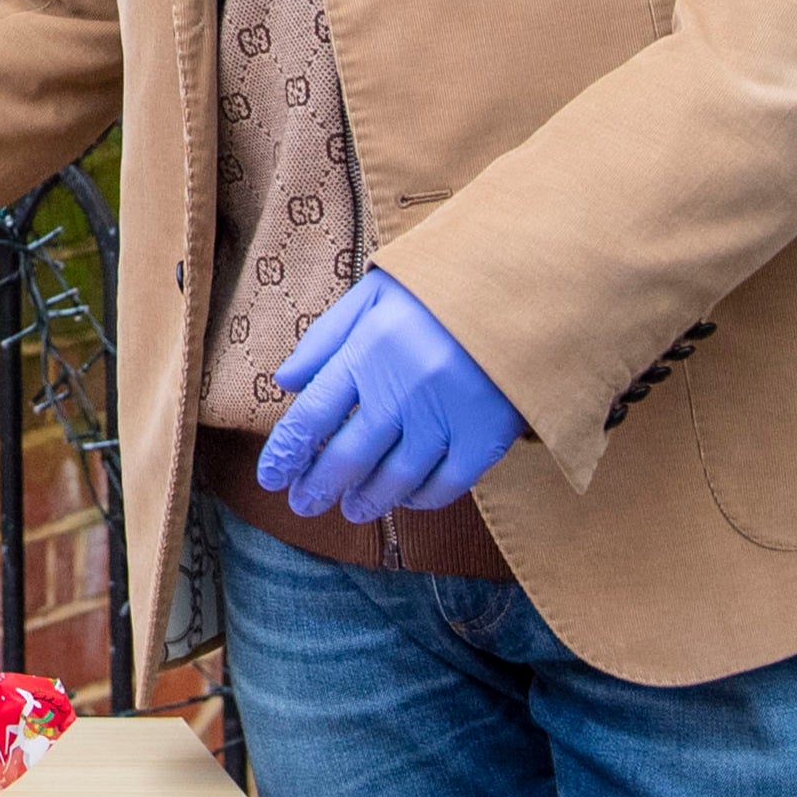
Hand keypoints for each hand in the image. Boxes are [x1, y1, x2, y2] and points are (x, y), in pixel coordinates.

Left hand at [257, 271, 523, 524]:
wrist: (525, 285)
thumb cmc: (441, 290)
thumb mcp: (372, 294)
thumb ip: (325, 339)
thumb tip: (284, 382)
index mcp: (366, 353)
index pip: (310, 417)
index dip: (286, 454)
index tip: (271, 478)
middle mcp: (400, 391)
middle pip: (347, 456)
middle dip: (318, 487)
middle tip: (303, 506)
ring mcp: (445, 418)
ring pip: (394, 478)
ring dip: (367, 500)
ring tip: (351, 511)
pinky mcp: (487, 437)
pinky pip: (447, 483)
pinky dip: (422, 499)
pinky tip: (406, 501)